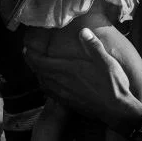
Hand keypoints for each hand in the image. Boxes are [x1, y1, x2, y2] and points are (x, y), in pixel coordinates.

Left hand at [27, 26, 141, 129]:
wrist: (116, 110)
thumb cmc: (112, 84)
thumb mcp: (106, 61)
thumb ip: (92, 45)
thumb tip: (83, 31)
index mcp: (67, 69)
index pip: (40, 62)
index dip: (31, 55)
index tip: (26, 49)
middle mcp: (61, 82)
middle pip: (39, 72)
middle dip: (32, 63)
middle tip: (30, 56)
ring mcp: (63, 94)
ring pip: (43, 83)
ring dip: (38, 74)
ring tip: (39, 67)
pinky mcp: (68, 103)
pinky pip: (50, 93)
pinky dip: (46, 86)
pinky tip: (50, 84)